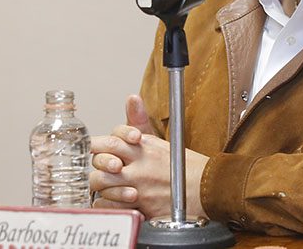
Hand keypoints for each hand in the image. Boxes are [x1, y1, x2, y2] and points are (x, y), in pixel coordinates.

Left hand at [89, 95, 208, 217]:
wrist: (204, 188)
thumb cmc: (180, 166)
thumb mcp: (158, 139)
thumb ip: (140, 120)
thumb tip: (132, 97)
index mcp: (144, 145)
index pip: (112, 140)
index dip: (100, 145)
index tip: (100, 149)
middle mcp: (140, 164)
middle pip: (102, 161)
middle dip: (98, 165)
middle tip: (103, 168)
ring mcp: (140, 186)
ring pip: (102, 183)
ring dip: (101, 185)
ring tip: (109, 184)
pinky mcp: (142, 205)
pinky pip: (109, 205)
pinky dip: (106, 203)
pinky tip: (113, 199)